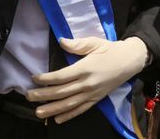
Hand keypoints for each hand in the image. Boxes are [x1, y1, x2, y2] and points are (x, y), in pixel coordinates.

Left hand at [26, 37, 147, 123]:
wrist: (130, 61)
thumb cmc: (110, 50)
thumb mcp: (94, 43)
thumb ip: (76, 44)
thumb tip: (61, 41)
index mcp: (85, 68)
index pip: (61, 77)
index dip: (46, 79)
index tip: (34, 78)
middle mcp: (87, 83)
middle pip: (62, 92)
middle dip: (43, 95)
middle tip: (29, 96)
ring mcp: (92, 94)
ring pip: (69, 104)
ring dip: (52, 109)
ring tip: (38, 112)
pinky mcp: (96, 99)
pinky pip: (81, 110)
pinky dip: (69, 115)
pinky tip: (57, 119)